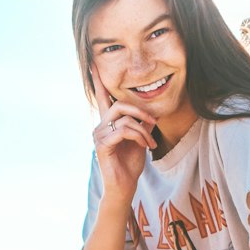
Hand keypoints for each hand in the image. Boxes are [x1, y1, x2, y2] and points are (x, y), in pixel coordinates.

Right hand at [91, 69, 155, 202]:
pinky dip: (138, 136)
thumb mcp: (140, 140)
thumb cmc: (130, 165)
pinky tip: (144, 146)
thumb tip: (150, 113)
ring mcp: (99, 135)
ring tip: (150, 142)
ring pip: (125, 119)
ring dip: (143, 129)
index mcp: (108, 123)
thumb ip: (142, 124)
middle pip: (119, 105)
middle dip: (140, 111)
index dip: (98, 80)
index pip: (102, 97)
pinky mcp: (102, 144)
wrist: (124, 186)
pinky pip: (124, 131)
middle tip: (154, 123)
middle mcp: (100, 126)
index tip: (94, 63)